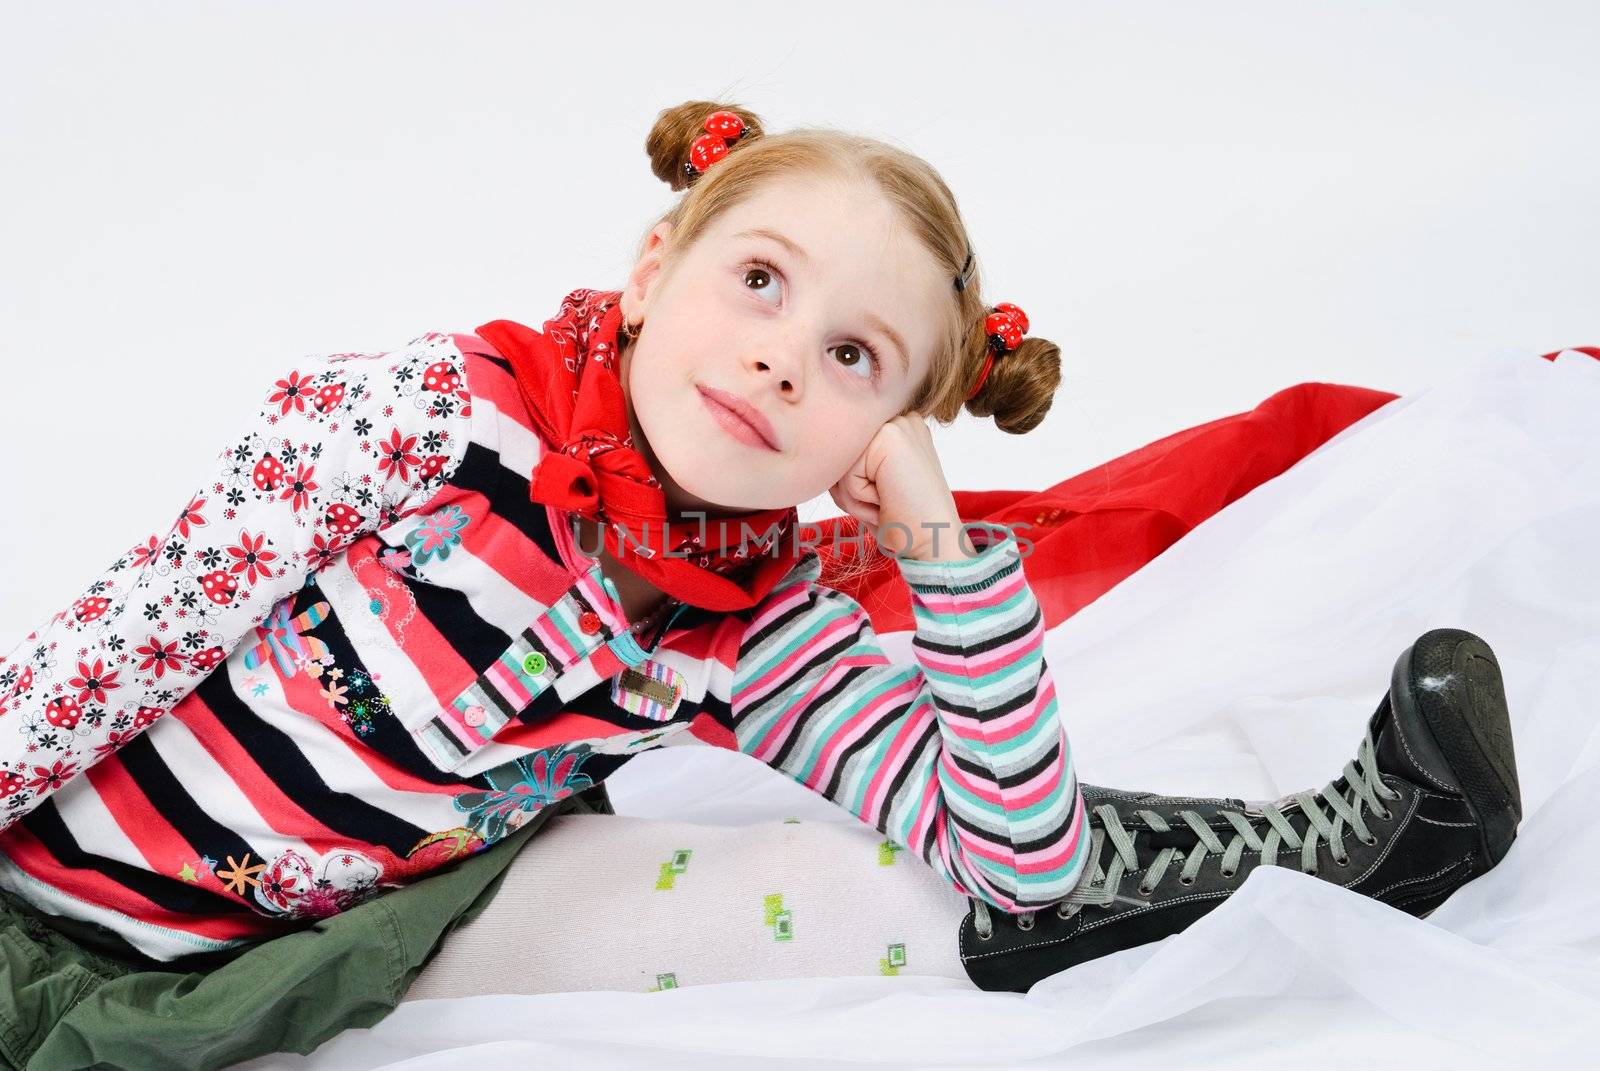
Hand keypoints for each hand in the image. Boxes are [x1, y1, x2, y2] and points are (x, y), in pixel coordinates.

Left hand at [829, 414, 968, 560]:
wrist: (934, 540)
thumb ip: (849, 465)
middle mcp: (898, 421)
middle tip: (886, 504)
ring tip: (887, 503)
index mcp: (896, 431)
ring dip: (855, 498)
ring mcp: (896, 426)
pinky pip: (847, 476)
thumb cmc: (902, 519)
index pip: (844, 454)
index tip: (887, 498)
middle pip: (839, 457)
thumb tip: (818, 455)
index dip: (854, 486)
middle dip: (851, 492)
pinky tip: (888, 501)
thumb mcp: (872, 485)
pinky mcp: (889, 439)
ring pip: (840, 466)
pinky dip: (860, 499)